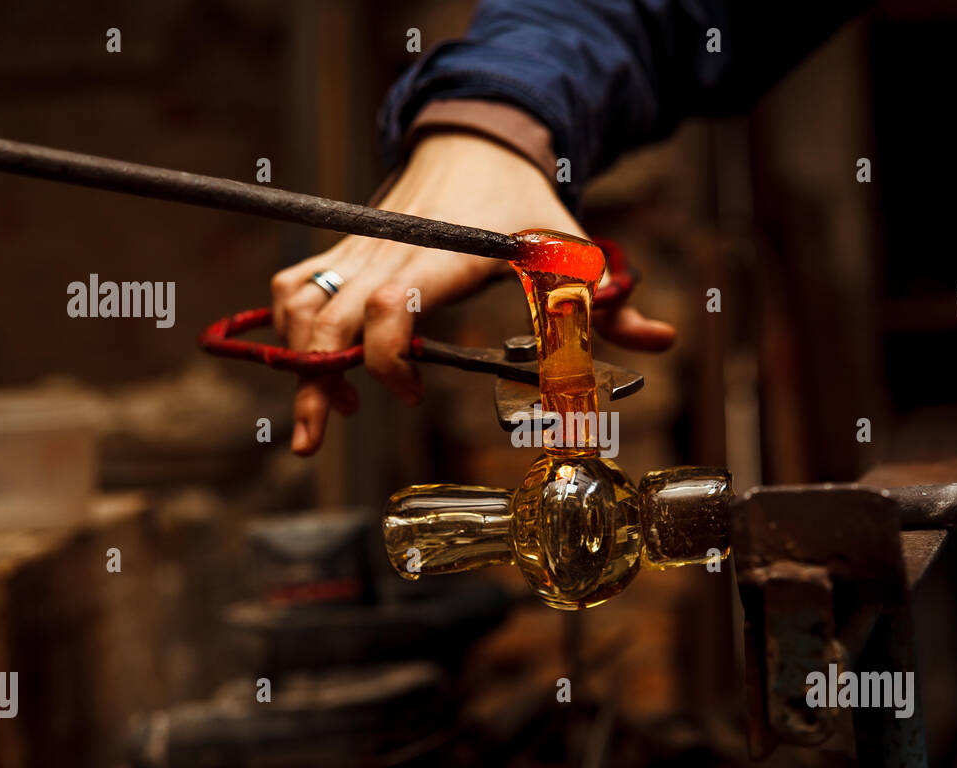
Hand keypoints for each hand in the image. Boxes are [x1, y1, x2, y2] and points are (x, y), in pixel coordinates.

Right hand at [269, 131, 675, 454]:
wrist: (476, 140)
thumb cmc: (521, 201)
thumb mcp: (569, 245)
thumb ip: (606, 301)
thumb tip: (664, 340)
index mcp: (444, 256)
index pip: (393, 307)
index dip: (391, 360)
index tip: (414, 395)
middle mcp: (390, 251)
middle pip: (323, 316)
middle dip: (311, 381)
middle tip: (313, 439)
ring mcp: (360, 247)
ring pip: (298, 299)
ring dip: (297, 357)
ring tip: (325, 407)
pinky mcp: (346, 247)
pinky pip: (297, 284)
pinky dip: (293, 327)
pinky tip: (322, 362)